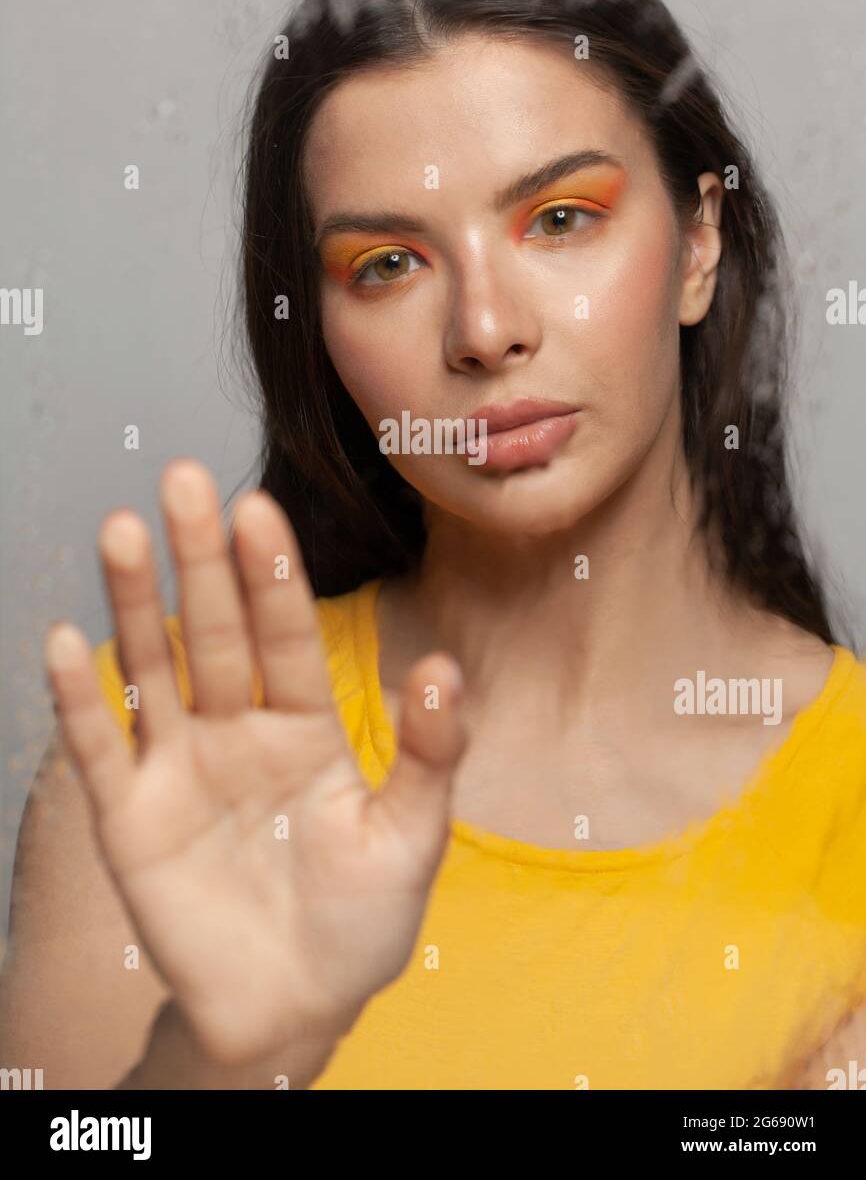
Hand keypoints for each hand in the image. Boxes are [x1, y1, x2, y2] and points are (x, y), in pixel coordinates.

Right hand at [44, 458, 466, 1066]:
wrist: (296, 1008)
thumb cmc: (361, 920)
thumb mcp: (412, 835)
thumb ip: (428, 753)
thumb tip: (442, 669)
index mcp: (304, 725)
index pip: (285, 632)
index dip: (272, 574)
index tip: (258, 510)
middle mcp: (236, 730)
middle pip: (215, 631)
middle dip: (200, 561)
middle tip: (184, 481)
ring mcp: (180, 768)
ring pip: (153, 670)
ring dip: (136, 604)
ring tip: (123, 530)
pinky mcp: (131, 818)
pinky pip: (101, 749)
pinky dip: (82, 700)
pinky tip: (67, 640)